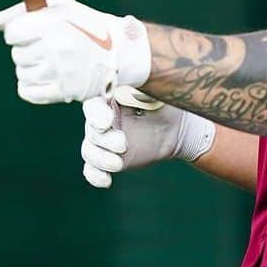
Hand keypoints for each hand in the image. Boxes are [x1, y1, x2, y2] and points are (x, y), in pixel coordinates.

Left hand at [0, 0, 150, 104]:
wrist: (119, 51)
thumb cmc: (85, 25)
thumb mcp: (59, 8)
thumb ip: (22, 12)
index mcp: (56, 24)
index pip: (13, 33)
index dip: (18, 31)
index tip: (31, 31)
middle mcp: (57, 48)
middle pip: (17, 54)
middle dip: (27, 49)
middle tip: (47, 45)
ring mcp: (61, 72)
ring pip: (21, 72)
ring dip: (29, 67)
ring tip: (49, 60)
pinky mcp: (64, 92)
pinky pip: (27, 92)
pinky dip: (30, 85)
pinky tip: (44, 76)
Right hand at [80, 87, 215, 188]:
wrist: (177, 127)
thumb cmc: (166, 102)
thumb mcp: (158, 92)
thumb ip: (145, 87)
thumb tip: (136, 85)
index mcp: (109, 97)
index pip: (93, 103)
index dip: (96, 114)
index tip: (108, 121)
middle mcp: (102, 117)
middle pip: (90, 129)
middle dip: (103, 140)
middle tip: (123, 144)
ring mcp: (103, 139)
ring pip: (89, 150)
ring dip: (100, 159)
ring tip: (118, 163)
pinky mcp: (108, 158)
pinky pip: (92, 168)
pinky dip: (95, 175)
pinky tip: (106, 181)